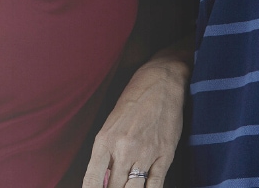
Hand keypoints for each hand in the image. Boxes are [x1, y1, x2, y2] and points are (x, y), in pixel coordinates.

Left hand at [83, 51, 187, 187]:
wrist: (161, 82)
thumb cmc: (134, 100)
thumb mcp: (110, 124)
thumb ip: (106, 153)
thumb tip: (103, 180)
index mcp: (104, 140)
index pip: (92, 180)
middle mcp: (123, 149)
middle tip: (115, 187)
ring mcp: (146, 153)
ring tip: (127, 187)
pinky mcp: (165, 155)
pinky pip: (156, 185)